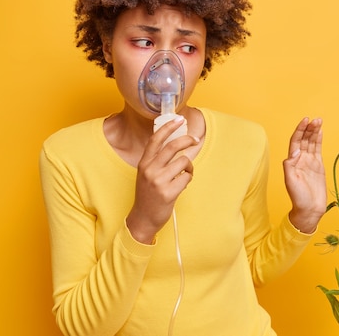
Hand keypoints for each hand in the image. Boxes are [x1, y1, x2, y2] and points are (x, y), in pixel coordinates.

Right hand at [126, 117, 198, 243]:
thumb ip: (159, 160)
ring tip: (185, 173)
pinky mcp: (168, 192)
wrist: (143, 218)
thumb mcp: (147, 173)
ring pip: (183, 162)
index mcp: (144, 163)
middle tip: (195, 140)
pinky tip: (182, 184)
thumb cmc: (148, 194)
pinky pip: (186, 177)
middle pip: (173, 146)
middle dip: (187, 140)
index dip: (168, 127)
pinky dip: (188, 178)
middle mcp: (149, 169)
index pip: (156, 139)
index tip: (179, 119)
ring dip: (189, 166)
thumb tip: (180, 143)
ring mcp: (158, 181)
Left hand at [283, 117, 326, 233]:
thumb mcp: (291, 181)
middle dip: (309, 128)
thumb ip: (290, 165)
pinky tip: (320, 132)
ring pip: (311, 143)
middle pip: (304, 139)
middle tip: (316, 119)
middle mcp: (300, 159)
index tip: (305, 120)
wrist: (309, 209)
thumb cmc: (298, 197)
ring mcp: (309, 162)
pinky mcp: (318, 166)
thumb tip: (295, 150)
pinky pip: (318, 150)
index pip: (296, 141)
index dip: (300, 130)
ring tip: (319, 121)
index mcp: (293, 161)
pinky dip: (319, 140)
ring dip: (314, 131)